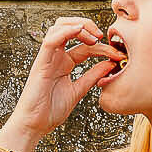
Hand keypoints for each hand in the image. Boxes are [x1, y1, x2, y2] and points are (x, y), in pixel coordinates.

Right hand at [6, 16, 121, 139]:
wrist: (34, 125)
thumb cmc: (50, 111)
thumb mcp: (79, 91)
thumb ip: (93, 76)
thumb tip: (110, 64)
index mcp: (64, 63)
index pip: (85, 47)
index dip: (103, 47)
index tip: (117, 54)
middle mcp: (55, 57)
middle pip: (70, 27)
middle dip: (88, 26)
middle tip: (103, 37)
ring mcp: (47, 58)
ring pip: (59, 27)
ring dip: (79, 25)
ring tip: (94, 37)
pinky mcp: (40, 63)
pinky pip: (51, 40)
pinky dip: (66, 31)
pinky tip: (80, 31)